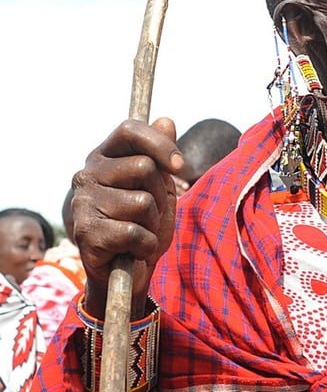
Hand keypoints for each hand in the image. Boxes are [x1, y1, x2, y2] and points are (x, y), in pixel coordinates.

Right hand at [71, 118, 182, 318]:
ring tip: (139, 231)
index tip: (180, 166)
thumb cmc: (145, 223)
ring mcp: (82, 203)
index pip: (130, 130)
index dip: (160, 144)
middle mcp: (87, 174)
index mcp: (105, 157)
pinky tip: (132, 249)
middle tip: (150, 212)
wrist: (128, 271)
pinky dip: (145, 244)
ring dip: (152, 222)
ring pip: (142, 202)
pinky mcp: (85, 232)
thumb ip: (162, 155)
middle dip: (160, 194)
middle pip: (144, 167)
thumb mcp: (161, 186)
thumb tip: (166, 120)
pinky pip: (135, 232)